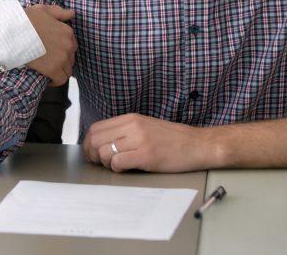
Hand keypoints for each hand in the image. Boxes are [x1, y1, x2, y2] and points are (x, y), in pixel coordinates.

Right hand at [24, 4, 75, 85]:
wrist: (12, 33)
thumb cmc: (24, 20)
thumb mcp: (42, 10)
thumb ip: (59, 12)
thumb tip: (72, 14)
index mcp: (67, 31)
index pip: (72, 45)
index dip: (62, 49)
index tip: (52, 51)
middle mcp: (68, 44)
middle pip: (70, 58)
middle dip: (62, 61)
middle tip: (48, 61)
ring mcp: (62, 58)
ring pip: (67, 70)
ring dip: (59, 72)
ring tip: (48, 71)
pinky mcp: (53, 69)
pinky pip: (61, 80)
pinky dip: (55, 81)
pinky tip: (48, 79)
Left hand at [82, 113, 210, 172]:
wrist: (198, 144)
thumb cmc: (172, 139)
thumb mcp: (145, 126)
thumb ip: (124, 131)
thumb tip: (101, 142)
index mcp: (130, 118)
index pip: (96, 128)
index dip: (88, 143)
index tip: (92, 153)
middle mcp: (132, 126)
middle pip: (95, 139)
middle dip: (93, 154)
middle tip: (101, 163)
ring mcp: (139, 140)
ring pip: (104, 151)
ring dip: (105, 162)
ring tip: (116, 165)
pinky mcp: (146, 155)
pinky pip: (118, 162)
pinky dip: (116, 168)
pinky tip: (126, 169)